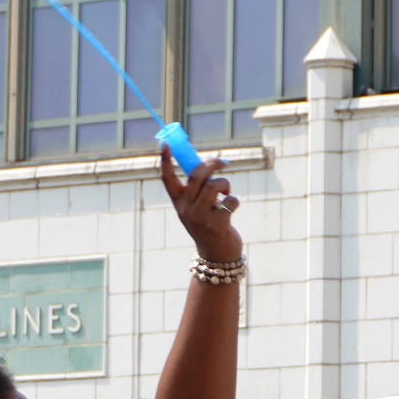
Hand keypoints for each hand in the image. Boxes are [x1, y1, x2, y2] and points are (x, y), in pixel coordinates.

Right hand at [160, 150, 242, 264]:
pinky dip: (234, 200)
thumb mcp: (197, 207)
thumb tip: (208, 163)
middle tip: (223, 163)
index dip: (165, 160)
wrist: (216, 255)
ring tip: (226, 193)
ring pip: (215, 186)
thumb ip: (199, 188)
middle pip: (196, 176)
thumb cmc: (209, 224)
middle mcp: (186, 210)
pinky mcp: (216, 224)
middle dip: (211, 164)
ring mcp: (200, 218)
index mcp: (179, 203)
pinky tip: (231, 207)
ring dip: (225, 184)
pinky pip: (230, 201)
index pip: (167, 179)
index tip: (164, 143)